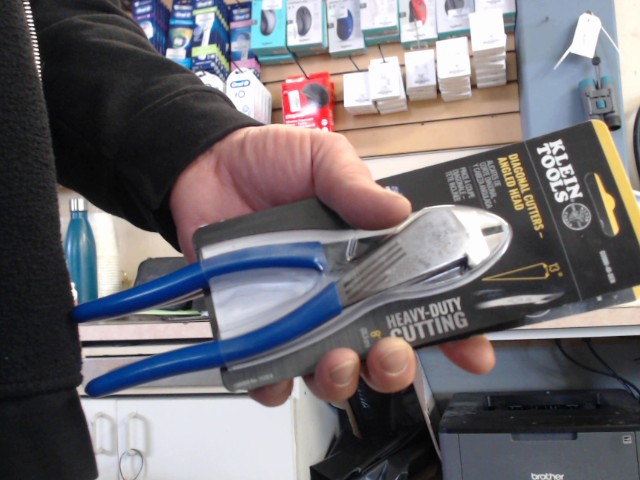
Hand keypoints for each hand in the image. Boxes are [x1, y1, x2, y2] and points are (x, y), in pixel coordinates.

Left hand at [169, 124, 494, 405]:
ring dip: (342, 379)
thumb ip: (355, 186)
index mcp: (371, 256)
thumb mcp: (323, 159)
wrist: (207, 165)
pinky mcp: (258, 327)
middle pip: (382, 348)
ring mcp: (301, 314)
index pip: (422, 299)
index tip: (475, 350)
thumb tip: (399, 212)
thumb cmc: (272, 162)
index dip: (453, 329)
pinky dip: (274, 385)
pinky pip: (270, 375)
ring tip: (337, 361)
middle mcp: (342, 294)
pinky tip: (276, 375)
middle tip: (390, 353)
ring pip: (334, 371)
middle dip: (394, 365)